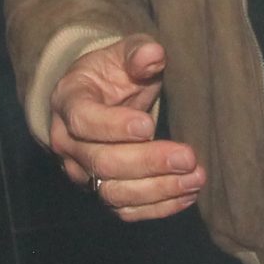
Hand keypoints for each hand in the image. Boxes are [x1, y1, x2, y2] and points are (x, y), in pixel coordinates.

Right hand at [47, 34, 203, 220]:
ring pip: (113, 193)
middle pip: (102, 163)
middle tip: (188, 157)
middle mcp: (68, 143)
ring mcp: (82, 173)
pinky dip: (158, 207)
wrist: (98, 99)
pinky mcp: (100, 192)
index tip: (149, 126)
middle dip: (148, 162)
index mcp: (68, 101)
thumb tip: (153, 55)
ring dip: (158, 190)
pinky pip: (125, 210)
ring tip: (195, 179)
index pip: (83, 120)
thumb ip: (138, 53)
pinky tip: (187, 194)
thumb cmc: (113, 73)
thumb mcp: (123, 53)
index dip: (113, 126)